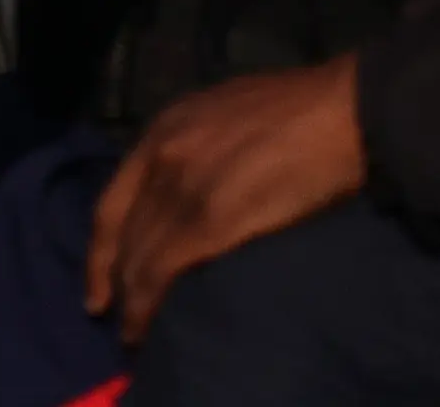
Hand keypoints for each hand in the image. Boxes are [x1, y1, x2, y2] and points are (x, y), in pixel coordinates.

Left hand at [82, 58, 367, 337]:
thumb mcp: (224, 112)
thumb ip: (194, 145)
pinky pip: (159, 273)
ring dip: (130, 301)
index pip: (111, 201)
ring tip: (133, 331)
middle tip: (109, 314)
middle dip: (112, 278)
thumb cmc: (298, 109)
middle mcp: (162, 156)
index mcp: (166, 126)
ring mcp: (182, 188)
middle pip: (121, 233)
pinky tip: (145, 328)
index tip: (98, 284)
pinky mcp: (207, 220)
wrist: (341, 110)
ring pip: (137, 258)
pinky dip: (145, 306)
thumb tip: (188, 188)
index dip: (100, 249)